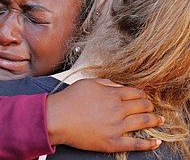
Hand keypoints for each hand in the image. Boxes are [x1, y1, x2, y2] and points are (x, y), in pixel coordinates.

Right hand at [46, 78, 163, 151]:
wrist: (58, 117)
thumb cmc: (72, 98)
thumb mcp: (90, 83)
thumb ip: (108, 83)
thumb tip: (120, 86)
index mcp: (113, 94)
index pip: (136, 93)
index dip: (143, 94)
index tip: (145, 96)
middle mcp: (118, 109)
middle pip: (142, 106)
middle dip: (150, 106)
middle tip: (153, 107)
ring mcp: (116, 127)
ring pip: (142, 122)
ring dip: (154, 120)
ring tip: (160, 120)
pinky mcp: (111, 142)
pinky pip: (134, 144)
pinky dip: (147, 144)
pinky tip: (156, 142)